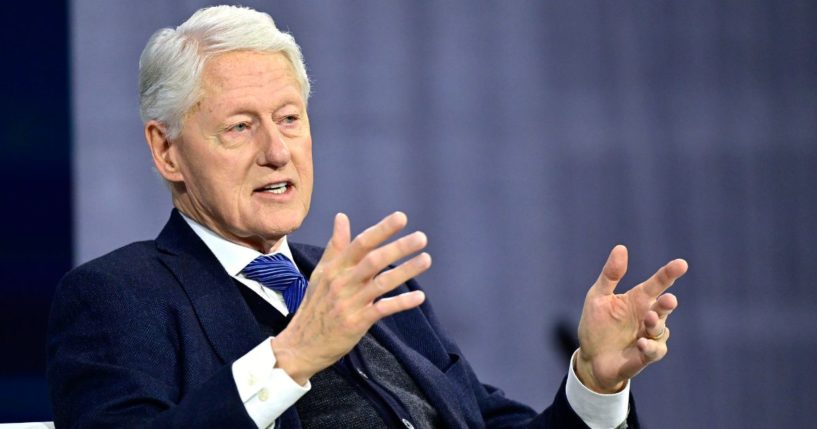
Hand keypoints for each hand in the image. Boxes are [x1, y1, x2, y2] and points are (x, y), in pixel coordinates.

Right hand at [271, 212, 430, 383]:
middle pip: (373, 260)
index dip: (381, 230)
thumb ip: (335, 245)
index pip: (360, 243)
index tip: (401, 218)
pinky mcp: (356, 322)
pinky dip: (401, 302)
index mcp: (335, 268)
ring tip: (426, 259)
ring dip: (405, 271)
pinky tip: (419, 296)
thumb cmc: (315, 305)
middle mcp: (342, 282)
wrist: (302, 344)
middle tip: (421, 237)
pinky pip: (382, 309)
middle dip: (398, 247)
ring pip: (381, 283)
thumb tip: (341, 216)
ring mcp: (349, 303)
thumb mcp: (321, 273)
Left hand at [575, 245, 686, 392]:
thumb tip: (621, 248)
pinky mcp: (646, 356)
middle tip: (667, 299)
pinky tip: (641, 343)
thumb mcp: (598, 296)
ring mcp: (649, 336)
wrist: (590, 358)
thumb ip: (610, 275)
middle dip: (667, 303)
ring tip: (649, 319)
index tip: (682, 264)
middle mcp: (648, 316)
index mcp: (638, 299)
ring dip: (656, 324)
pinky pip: (654, 351)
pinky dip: (650, 347)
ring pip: (661, 329)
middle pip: (664, 307)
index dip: (669, 273)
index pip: (657, 283)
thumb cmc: (596, 325)